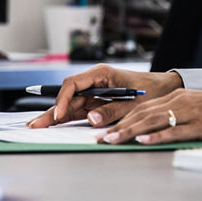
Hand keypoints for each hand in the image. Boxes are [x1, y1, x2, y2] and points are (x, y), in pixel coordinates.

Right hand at [26, 64, 183, 127]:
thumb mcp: (134, 103)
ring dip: (55, 116)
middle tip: (34, 124)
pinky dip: (67, 119)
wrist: (166, 89)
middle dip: (52, 110)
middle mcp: (95, 82)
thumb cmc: (152, 90)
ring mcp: (95, 93)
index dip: (63, 99)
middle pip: (67, 96)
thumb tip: (91, 119)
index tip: (58, 114)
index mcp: (102, 74)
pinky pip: (79, 111)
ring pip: (70, 105)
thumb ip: (112, 110)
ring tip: (37, 126)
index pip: (73, 84)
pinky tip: (52, 125)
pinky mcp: (98, 103)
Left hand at [96, 88, 201, 144]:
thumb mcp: (192, 107)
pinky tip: (143, 141)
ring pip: (153, 121)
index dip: (120, 119)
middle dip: (118, 127)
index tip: (103, 131)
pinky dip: (157, 136)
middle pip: (142, 114)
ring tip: (112, 140)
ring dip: (130, 131)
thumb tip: (149, 130)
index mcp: (174, 98)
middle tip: (100, 138)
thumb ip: (172, 115)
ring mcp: (188, 113)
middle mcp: (177, 102)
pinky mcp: (200, 126)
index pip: (141, 108)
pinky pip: (175, 131)